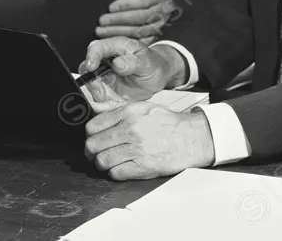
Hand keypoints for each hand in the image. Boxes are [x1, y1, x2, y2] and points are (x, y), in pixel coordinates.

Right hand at [79, 37, 182, 103]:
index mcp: (117, 46)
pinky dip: (98, 96)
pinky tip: (107, 98)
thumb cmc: (152, 66)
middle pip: (88, 63)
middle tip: (99, 86)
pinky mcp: (105, 86)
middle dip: (89, 76)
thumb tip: (117, 63)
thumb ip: (132, 63)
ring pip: (89, 79)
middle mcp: (107, 58)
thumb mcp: (147, 64)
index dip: (92, 56)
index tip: (91, 67)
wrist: (157, 80)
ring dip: (93, 88)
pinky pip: (96, 92)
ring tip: (104, 94)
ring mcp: (104, 73)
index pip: (98, 47)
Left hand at [84, 102, 214, 179]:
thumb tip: (93, 109)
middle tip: (96, 153)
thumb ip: (117, 109)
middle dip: (92, 151)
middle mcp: (130, 130)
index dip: (90, 134)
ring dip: (102, 164)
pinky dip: (114, 172)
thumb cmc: (167, 123)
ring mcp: (136, 149)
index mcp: (128, 113)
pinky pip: (116, 173)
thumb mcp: (142, 107)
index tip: (94, 138)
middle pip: (93, 145)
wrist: (191, 138)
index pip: (93, 126)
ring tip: (108, 161)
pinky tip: (120, 167)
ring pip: (102, 161)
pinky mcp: (143, 167)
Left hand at [97, 0, 174, 42]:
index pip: (143, 0)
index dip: (126, 4)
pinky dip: (126, 41)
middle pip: (141, 17)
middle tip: (102, 20)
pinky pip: (141, 42)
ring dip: (120, 32)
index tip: (110, 7)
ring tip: (101, 31)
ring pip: (141, 31)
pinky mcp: (156, 36)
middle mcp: (163, 10)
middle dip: (119, 20)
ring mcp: (161, 25)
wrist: (158, 1)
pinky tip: (112, 40)